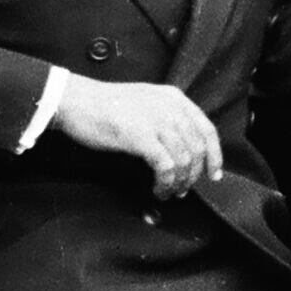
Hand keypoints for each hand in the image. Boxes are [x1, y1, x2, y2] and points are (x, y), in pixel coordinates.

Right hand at [52, 77, 222, 198]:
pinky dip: (165, 182)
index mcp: (174, 98)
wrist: (76, 101)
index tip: (213, 175)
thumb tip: (181, 147)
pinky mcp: (141, 137)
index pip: (207, 129)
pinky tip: (157, 188)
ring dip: (178, 182)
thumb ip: (166, 117)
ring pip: (184, 160)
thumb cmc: (105, 105)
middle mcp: (170, 108)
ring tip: (167, 191)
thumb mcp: (146, 102)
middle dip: (193, 175)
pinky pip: (166, 166)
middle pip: (197, 148)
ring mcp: (157, 121)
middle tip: (183, 189)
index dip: (214, 155)